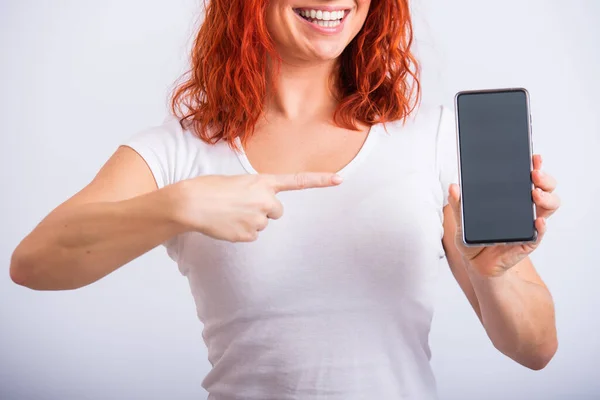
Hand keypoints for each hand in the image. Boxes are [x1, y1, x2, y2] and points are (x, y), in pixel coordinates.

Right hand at [169, 173, 342, 241]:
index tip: (340, 179)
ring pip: (261, 224)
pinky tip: (226, 224)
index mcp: (262, 182)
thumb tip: (260, 213)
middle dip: (264, 211)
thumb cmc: (208, 188)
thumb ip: (254, 192)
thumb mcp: (236, 182)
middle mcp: (266, 200)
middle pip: (277, 212)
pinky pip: (250, 236)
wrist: (191, 203)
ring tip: (229, 213)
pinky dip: (240, 232)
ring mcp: (258, 219)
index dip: (320, 180)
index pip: (297, 181)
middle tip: (243, 206)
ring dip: (249, 220)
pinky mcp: (249, 235)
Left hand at [447, 154, 559, 276]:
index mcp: (512, 197)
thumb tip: (453, 187)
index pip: (527, 177)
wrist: (476, 264)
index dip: (534, 166)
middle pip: (545, 188)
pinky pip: (539, 233)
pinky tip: (537, 221)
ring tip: (535, 193)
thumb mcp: (462, 220)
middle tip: (534, 174)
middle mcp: (525, 208)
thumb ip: (458, 205)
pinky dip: (541, 226)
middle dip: (545, 178)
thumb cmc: (473, 238)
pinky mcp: (528, 242)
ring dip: (546, 197)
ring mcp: (529, 224)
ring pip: (549, 207)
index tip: (533, 157)